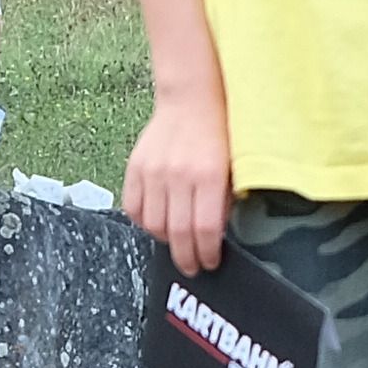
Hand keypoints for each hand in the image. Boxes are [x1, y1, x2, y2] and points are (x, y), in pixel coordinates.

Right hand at [124, 92, 234, 274]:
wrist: (191, 100)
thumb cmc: (218, 133)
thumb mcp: (233, 166)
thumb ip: (224, 200)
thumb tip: (218, 236)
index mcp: (208, 175)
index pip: (205, 229)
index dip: (206, 253)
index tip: (210, 263)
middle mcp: (179, 175)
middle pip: (178, 232)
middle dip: (186, 257)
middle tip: (192, 267)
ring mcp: (154, 171)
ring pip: (153, 224)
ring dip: (165, 241)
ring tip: (176, 243)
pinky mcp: (136, 167)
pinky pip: (133, 207)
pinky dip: (144, 222)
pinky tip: (157, 223)